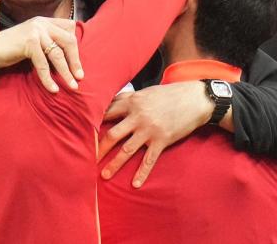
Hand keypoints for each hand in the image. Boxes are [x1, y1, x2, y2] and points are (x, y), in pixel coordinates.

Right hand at [0, 17, 83, 92]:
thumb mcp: (34, 40)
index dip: (75, 46)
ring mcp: (35, 31)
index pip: (70, 28)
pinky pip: (43, 64)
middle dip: (75, 60)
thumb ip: (49, 40)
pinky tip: (53, 88)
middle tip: (80, 77)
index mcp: (45, 21)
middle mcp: (42, 23)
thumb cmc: (12, 48)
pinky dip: (49, 78)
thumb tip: (70, 57)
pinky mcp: (28, 43)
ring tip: (72, 86)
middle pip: (68, 40)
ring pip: (57, 54)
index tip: (76, 63)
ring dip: (66, 72)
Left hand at [97, 81, 211, 186]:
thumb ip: (128, 98)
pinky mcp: (162, 140)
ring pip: (127, 150)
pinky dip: (142, 173)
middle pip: (112, 135)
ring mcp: (150, 130)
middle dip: (99, 148)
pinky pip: (149, 160)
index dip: (93, 123)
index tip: (81, 133)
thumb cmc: (169, 94)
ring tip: (104, 175)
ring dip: (115, 164)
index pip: (107, 113)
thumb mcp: (146, 92)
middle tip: (86, 159)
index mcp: (132, 102)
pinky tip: (135, 184)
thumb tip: (110, 100)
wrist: (195, 99)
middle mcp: (138, 117)